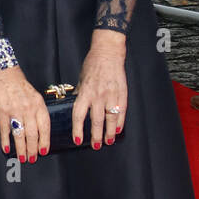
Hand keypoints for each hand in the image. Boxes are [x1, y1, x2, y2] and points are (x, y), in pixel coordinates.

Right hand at [0, 64, 50, 162]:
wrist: (3, 73)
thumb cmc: (18, 85)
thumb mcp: (33, 96)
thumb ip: (36, 111)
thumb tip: (38, 129)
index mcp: (38, 104)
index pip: (45, 127)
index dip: (45, 141)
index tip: (44, 151)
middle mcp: (29, 108)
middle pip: (33, 134)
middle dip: (33, 149)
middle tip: (32, 158)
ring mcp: (16, 110)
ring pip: (20, 134)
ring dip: (21, 148)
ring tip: (22, 158)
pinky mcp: (3, 111)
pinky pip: (5, 129)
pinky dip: (5, 140)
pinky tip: (6, 149)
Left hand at [72, 29, 126, 147]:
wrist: (108, 53)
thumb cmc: (92, 65)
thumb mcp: (81, 80)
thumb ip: (80, 95)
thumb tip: (76, 107)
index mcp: (85, 92)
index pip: (79, 115)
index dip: (78, 129)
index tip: (78, 140)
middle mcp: (98, 95)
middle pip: (96, 121)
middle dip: (96, 136)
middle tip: (96, 146)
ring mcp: (111, 95)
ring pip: (110, 118)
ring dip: (110, 132)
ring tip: (108, 141)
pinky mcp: (122, 93)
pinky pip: (122, 111)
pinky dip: (121, 122)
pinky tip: (119, 129)